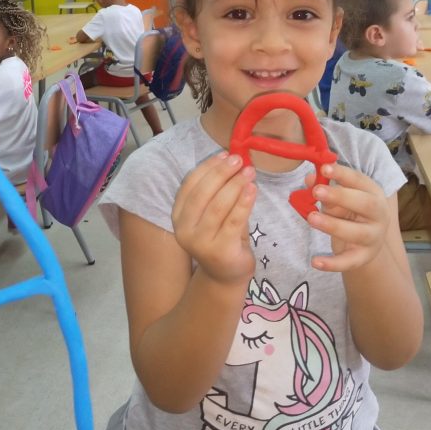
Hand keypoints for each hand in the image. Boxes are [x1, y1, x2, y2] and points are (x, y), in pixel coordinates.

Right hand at [171, 152, 256, 284]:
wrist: (225, 275)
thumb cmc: (221, 237)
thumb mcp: (212, 214)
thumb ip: (217, 191)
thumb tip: (231, 160)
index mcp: (178, 216)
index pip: (190, 185)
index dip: (207, 167)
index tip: (224, 154)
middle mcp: (184, 229)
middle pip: (202, 193)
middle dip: (221, 173)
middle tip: (239, 160)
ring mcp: (200, 242)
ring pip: (218, 206)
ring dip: (235, 184)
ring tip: (249, 172)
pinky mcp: (220, 250)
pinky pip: (233, 220)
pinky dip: (243, 202)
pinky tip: (252, 189)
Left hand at [306, 162, 390, 271]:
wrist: (367, 242)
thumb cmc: (351, 211)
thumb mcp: (339, 197)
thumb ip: (325, 187)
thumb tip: (310, 178)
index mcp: (373, 192)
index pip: (359, 180)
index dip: (342, 174)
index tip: (324, 168)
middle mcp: (379, 214)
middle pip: (365, 204)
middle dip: (340, 196)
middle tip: (316, 191)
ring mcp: (374, 237)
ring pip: (356, 232)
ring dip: (333, 225)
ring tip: (311, 218)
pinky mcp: (364, 256)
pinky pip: (349, 261)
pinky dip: (332, 263)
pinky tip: (315, 262)